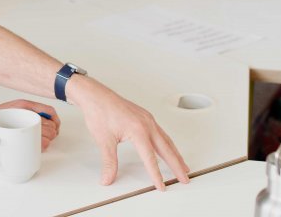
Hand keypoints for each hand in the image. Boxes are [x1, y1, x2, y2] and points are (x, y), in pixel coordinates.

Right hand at [0, 99, 60, 152]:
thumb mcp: (9, 109)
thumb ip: (24, 112)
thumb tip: (42, 121)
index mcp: (24, 105)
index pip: (49, 111)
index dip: (55, 120)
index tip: (55, 127)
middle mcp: (25, 113)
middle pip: (50, 124)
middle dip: (52, 132)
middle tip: (46, 137)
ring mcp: (22, 125)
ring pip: (47, 135)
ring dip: (47, 141)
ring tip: (39, 142)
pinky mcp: (19, 139)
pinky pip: (40, 145)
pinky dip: (41, 147)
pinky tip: (34, 147)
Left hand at [67, 75, 189, 189]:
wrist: (95, 95)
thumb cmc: (99, 112)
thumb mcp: (104, 140)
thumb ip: (109, 162)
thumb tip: (107, 178)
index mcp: (138, 130)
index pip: (150, 158)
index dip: (156, 174)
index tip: (161, 186)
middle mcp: (146, 124)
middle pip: (167, 149)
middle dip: (177, 165)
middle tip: (185, 178)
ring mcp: (147, 119)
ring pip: (166, 140)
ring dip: (175, 154)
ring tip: (182, 166)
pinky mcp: (144, 116)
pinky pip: (161, 132)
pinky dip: (168, 143)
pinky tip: (167, 148)